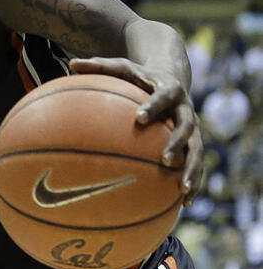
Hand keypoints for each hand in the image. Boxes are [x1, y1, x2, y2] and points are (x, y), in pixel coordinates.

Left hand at [70, 57, 203, 203]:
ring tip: (182, 190)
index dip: (153, 107)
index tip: (138, 118)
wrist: (172, 79)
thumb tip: (70, 64)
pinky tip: (183, 205)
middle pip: (187, 128)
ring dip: (192, 170)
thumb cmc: (139, 76)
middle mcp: (185, 111)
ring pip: (197, 152)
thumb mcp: (121, 67)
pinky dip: (194, 183)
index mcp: (169, 90)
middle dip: (177, 144)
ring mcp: (192, 129)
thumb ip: (99, 66)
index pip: (163, 97)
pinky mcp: (193, 144)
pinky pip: (196, 165)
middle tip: (163, 160)